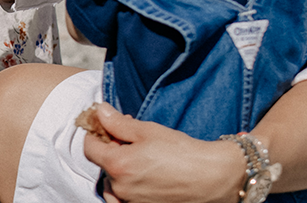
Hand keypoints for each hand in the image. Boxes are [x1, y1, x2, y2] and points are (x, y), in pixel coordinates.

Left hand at [81, 103, 243, 202]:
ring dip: (119, 173)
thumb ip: (119, 123)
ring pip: (113, 186)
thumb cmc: (185, 153)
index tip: (107, 128)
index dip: (96, 134)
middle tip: (131, 141)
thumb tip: (100, 112)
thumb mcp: (149, 131)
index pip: (90, 148)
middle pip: (103, 166)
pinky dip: (128, 190)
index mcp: (118, 165)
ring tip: (140, 162)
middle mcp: (121, 189)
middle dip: (112, 151)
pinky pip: (125, 200)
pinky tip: (144, 179)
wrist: (216, 177)